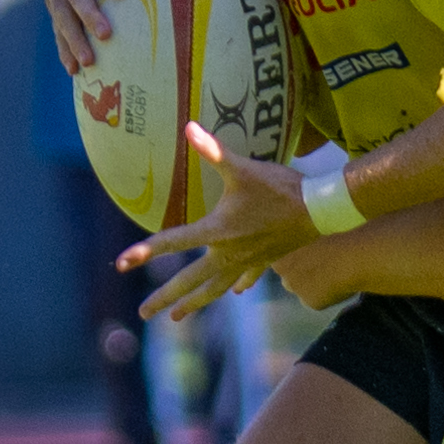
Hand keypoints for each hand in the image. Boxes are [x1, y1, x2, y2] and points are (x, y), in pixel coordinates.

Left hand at [125, 121, 314, 319]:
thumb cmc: (281, 188)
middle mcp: (229, 252)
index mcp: (218, 231)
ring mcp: (248, 260)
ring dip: (194, 302)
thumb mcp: (244, 168)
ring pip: (215, 288)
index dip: (145, 251)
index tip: (121, 262)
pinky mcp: (266, 259)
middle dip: (164, 298)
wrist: (322, 209)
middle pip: (190, 280)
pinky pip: (246, 277)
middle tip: (142, 313)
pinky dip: (236, 285)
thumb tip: (189, 127)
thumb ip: (214, 151)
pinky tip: (233, 293)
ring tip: (176, 317)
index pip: (174, 242)